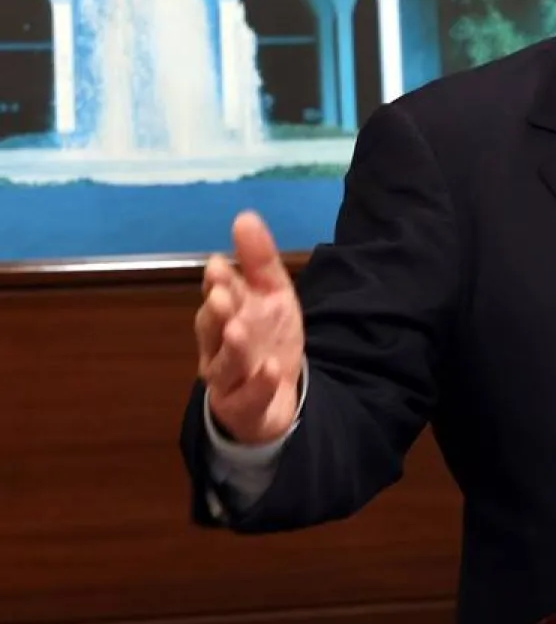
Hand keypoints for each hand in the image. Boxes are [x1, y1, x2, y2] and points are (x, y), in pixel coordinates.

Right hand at [196, 211, 303, 444]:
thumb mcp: (272, 295)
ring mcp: (228, 380)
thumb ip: (258, 260)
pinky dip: (259, 385)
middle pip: (211, 331)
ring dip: (231, 348)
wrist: (276, 397)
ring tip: (239, 330)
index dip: (217, 285)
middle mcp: (218, 348)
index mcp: (225, 317)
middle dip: (215, 313)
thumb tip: (244, 216)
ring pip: (224, 365)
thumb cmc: (267, 339)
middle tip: (222, 296)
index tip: (218, 267)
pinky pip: (249, 398)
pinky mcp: (243, 408)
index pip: (218, 298)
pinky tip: (271, 370)